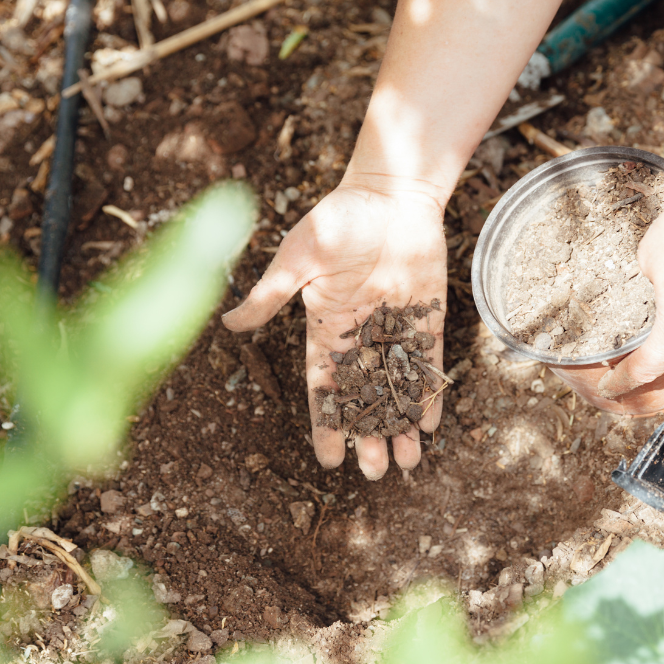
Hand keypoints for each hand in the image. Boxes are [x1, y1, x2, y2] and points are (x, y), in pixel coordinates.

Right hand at [222, 185, 446, 479]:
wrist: (392, 192)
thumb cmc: (340, 219)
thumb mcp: (300, 257)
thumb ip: (272, 294)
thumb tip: (231, 324)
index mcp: (324, 324)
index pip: (323, 386)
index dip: (327, 423)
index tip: (330, 460)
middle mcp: (359, 334)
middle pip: (363, 396)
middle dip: (369, 435)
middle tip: (375, 471)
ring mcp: (395, 327)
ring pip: (397, 387)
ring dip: (402, 424)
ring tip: (408, 462)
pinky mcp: (428, 317)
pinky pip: (428, 364)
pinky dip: (430, 393)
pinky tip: (432, 424)